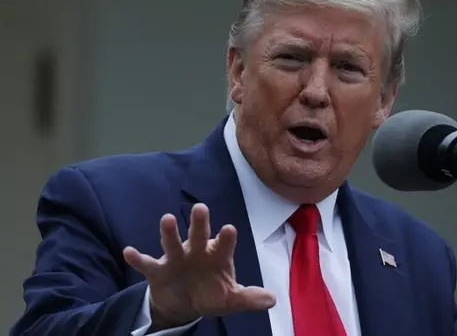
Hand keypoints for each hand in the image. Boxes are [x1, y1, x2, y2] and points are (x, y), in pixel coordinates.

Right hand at [123, 203, 275, 329]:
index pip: (223, 245)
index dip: (226, 238)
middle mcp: (196, 252)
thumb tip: (272, 300)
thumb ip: (248, 298)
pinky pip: (147, 264)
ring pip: (172, 243)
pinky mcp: (158, 271)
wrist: (184, 305)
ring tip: (166, 219)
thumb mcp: (230, 299)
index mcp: (217, 256)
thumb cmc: (211, 294)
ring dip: (169, 232)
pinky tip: (128, 252)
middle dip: (199, 223)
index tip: (229, 229)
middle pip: (198, 235)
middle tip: (201, 208)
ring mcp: (176, 259)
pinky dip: (137, 258)